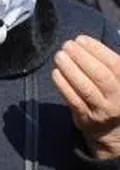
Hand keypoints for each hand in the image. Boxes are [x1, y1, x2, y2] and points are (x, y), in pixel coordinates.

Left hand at [52, 36, 119, 158]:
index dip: (97, 49)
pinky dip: (63, 85)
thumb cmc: (111, 95)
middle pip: (100, 76)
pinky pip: (73, 100)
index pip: (115, 64)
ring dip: (70, 70)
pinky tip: (55, 72)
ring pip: (86, 88)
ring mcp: (102, 110)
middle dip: (82, 57)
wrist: (111, 130)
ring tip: (59, 56)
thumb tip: (86, 42)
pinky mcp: (86, 119)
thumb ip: (109, 63)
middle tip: (67, 45)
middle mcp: (118, 98)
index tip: (81, 39)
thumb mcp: (118, 80)